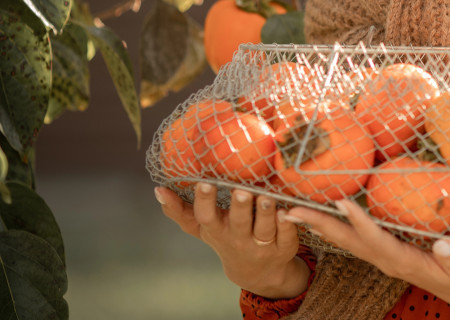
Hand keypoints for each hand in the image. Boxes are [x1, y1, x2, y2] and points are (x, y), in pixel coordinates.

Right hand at [155, 183, 308, 298]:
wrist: (257, 271)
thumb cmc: (226, 238)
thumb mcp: (202, 228)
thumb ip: (180, 211)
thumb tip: (158, 189)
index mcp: (218, 230)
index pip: (206, 217)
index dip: (204, 201)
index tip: (203, 182)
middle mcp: (239, 238)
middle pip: (239, 223)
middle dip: (239, 207)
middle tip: (240, 190)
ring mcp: (262, 245)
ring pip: (264, 229)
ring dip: (266, 213)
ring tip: (267, 196)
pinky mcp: (284, 247)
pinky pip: (286, 235)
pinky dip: (287, 224)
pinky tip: (288, 210)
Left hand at [284, 200, 449, 319]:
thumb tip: (442, 243)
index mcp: (405, 262)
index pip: (376, 241)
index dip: (358, 222)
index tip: (341, 202)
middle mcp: (389, 261)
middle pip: (348, 242)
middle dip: (319, 225)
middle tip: (289, 209)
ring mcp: (387, 258)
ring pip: (348, 240)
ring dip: (321, 226)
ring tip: (296, 210)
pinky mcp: (390, 253)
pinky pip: (358, 238)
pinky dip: (339, 225)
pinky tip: (330, 213)